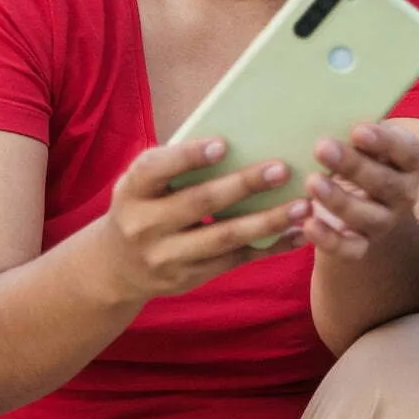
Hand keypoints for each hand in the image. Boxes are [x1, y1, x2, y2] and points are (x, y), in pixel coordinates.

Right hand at [93, 138, 309, 302]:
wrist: (116, 267)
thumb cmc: (141, 205)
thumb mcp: (141, 184)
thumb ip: (174, 165)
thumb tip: (237, 140)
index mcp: (132, 191)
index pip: (156, 169)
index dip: (189, 156)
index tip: (223, 144)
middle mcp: (145, 225)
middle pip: (200, 203)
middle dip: (243, 186)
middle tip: (281, 169)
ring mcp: (167, 257)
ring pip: (224, 238)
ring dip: (267, 221)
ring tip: (302, 205)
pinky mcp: (189, 278)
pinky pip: (236, 260)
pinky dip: (269, 247)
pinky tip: (297, 233)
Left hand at [301, 122, 418, 260]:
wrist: (365, 199)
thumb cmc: (361, 155)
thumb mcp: (365, 139)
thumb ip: (355, 130)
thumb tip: (324, 110)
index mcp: (411, 160)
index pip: (405, 151)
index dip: (383, 142)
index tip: (357, 130)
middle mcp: (405, 193)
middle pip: (385, 183)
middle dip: (353, 166)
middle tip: (322, 148)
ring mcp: (385, 222)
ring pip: (368, 217)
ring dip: (340, 200)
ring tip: (313, 182)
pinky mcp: (363, 246)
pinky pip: (351, 249)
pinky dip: (330, 240)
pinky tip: (308, 223)